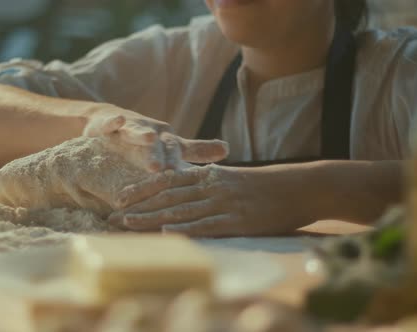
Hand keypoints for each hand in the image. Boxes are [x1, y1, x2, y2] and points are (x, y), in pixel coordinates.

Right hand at [82, 105, 228, 171]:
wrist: (114, 120)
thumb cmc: (147, 140)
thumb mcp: (171, 145)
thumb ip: (196, 150)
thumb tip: (228, 148)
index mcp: (166, 140)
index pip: (173, 154)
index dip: (176, 164)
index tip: (181, 176)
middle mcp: (150, 133)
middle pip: (156, 145)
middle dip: (159, 156)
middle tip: (162, 168)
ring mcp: (129, 128)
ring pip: (135, 133)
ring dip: (141, 135)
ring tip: (149, 138)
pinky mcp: (109, 124)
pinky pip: (110, 123)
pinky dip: (113, 122)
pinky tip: (118, 121)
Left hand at [108, 165, 321, 236]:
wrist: (302, 187)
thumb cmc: (270, 185)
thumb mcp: (236, 178)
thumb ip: (212, 183)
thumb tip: (191, 191)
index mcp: (212, 175)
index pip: (169, 180)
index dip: (142, 188)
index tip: (121, 197)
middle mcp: (213, 186)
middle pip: (168, 196)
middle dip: (139, 206)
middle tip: (113, 215)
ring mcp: (226, 203)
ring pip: (181, 210)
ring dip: (152, 218)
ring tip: (129, 224)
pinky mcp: (240, 220)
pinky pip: (208, 225)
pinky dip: (186, 229)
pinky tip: (167, 234)